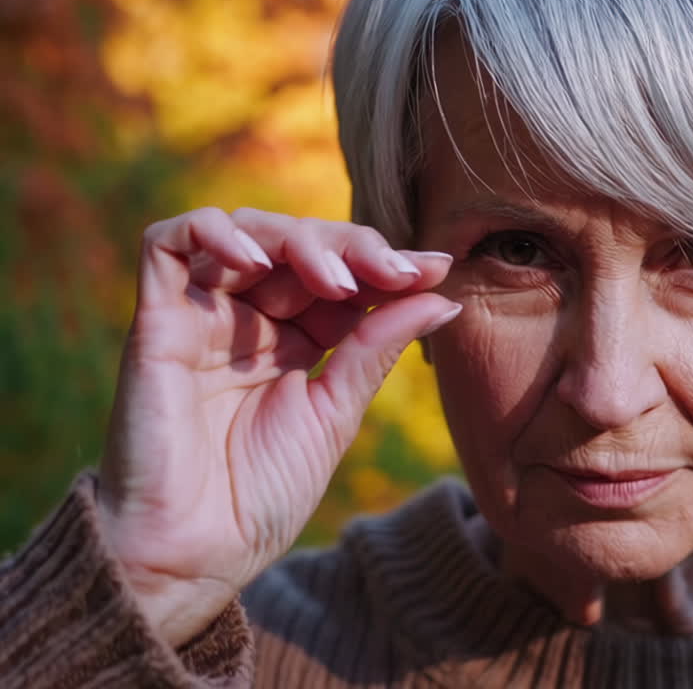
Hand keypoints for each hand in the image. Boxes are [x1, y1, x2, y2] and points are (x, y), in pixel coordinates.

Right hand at [96, 207, 459, 645]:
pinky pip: (166, 243)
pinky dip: (212, 233)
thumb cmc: (263, 495)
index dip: (387, 265)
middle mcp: (249, 318)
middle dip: (353, 248)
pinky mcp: (155, 319)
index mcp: (297, 339)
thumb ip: (379, 347)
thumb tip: (444, 297)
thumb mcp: (337, 412)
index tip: (438, 269)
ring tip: (337, 281)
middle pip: (301, 243)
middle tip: (395, 273)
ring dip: (299, 241)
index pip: (342, 274)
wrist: (196, 553)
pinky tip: (255, 259)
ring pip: (246, 231)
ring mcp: (203, 315)